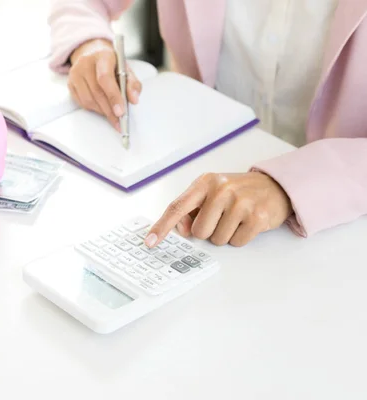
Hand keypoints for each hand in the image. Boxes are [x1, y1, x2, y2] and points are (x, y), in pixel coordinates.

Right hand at [68, 38, 141, 130]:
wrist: (92, 53)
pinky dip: (94, 109)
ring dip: (102, 111)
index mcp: (102, 55)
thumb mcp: (126, 69)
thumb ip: (132, 84)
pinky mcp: (70, 83)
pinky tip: (102, 109)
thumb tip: (134, 100)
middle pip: (97, 92)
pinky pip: (82, 102)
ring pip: (88, 100)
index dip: (113, 97)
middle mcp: (85, 63)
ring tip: (112, 116)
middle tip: (119, 121)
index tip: (120, 112)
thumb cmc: (111, 63)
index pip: (105, 78)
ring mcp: (75, 73)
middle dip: (110, 110)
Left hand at [145, 172, 292, 247]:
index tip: (149, 241)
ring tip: (236, 218)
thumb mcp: (211, 193)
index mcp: (205, 182)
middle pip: (198, 231)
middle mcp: (221, 189)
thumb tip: (181, 230)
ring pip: (217, 239)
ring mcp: (241, 202)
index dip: (162, 226)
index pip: (177, 207)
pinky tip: (247, 223)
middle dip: (209, 230)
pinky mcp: (257, 217)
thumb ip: (191, 209)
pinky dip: (240, 237)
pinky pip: (236, 242)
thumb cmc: (237, 192)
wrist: (275, 186)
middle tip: (223, 216)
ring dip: (225, 234)